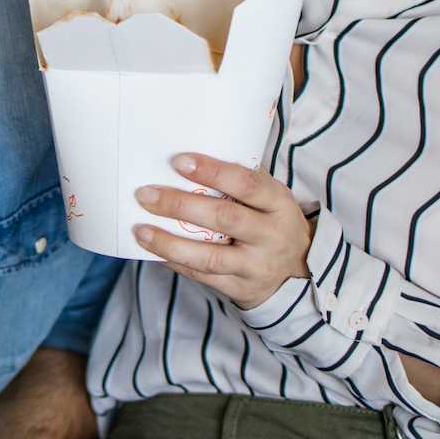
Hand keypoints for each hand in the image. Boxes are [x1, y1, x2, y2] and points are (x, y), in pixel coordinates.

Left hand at [133, 154, 312, 310]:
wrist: (299, 272)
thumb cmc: (273, 222)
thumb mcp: (271, 197)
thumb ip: (242, 176)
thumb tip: (193, 149)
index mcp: (279, 203)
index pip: (247, 184)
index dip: (213, 172)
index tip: (179, 161)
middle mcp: (271, 235)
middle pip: (224, 219)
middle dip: (180, 205)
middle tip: (146, 194)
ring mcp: (256, 266)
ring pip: (209, 257)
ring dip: (170, 243)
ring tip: (140, 230)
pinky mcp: (241, 289)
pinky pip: (202, 277)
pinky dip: (174, 263)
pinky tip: (152, 251)